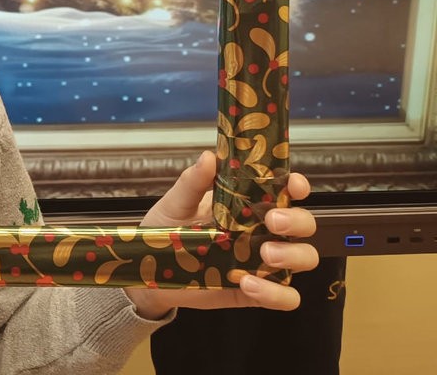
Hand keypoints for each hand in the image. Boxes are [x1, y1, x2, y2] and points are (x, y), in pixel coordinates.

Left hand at [124, 150, 318, 319]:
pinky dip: (275, 293)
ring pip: (304, 258)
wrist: (150, 269)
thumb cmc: (167, 229)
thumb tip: (209, 157)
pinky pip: (284, 296)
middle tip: (272, 221)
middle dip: (297, 221)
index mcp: (248, 204)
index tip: (293, 184)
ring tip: (265, 255)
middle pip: (304, 224)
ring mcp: (262, 262)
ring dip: (293, 256)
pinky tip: (248, 284)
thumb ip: (193, 182)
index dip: (297, 186)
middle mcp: (262, 231)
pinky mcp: (255, 292)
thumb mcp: (176, 203)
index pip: (286, 191)